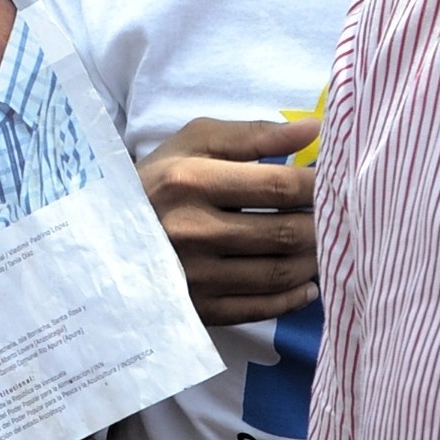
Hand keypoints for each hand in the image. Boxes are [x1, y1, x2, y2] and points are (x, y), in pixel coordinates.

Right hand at [140, 117, 319, 328]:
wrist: (103, 232)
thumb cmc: (158, 178)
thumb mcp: (195, 141)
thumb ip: (254, 134)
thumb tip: (314, 130)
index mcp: (192, 182)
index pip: (279, 186)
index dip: (319, 185)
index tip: (335, 181)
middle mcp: (192, 232)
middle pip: (284, 233)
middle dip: (322, 225)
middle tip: (337, 217)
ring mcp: (193, 276)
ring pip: (278, 273)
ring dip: (314, 260)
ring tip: (323, 245)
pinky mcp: (196, 309)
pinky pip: (260, 309)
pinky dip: (293, 298)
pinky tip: (307, 283)